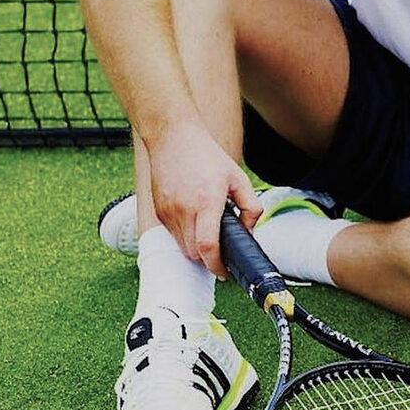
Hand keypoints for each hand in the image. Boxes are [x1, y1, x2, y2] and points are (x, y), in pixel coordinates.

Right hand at [143, 121, 259, 276]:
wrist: (172, 138)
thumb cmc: (206, 156)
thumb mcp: (238, 178)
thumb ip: (250, 207)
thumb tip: (250, 231)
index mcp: (206, 202)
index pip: (207, 246)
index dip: (216, 265)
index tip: (225, 271)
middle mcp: (183, 210)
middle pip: (194, 253)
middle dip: (209, 259)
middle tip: (222, 255)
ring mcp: (167, 212)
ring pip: (182, 247)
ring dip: (196, 249)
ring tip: (210, 236)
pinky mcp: (158, 212)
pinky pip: (172, 236)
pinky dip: (185, 237)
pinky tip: (196, 223)